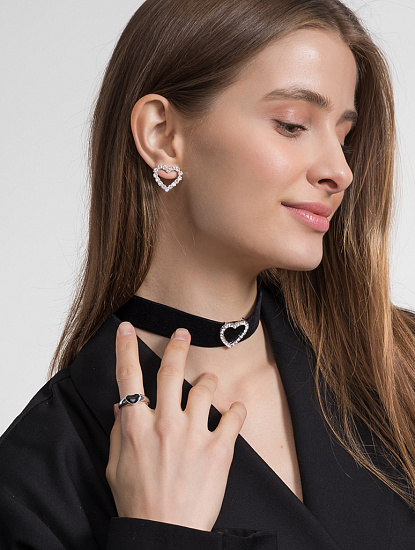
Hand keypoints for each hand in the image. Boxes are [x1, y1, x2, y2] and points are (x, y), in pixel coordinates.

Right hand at [106, 322, 246, 531]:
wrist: (165, 535)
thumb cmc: (137, 503)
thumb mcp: (115, 466)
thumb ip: (118, 432)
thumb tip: (120, 406)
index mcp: (135, 426)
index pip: (127, 376)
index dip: (125, 347)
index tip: (127, 328)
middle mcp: (164, 423)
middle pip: (171, 371)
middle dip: (177, 346)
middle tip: (183, 333)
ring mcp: (193, 434)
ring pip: (204, 387)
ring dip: (208, 380)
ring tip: (209, 381)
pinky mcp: (219, 449)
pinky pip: (233, 415)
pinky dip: (236, 409)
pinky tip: (234, 410)